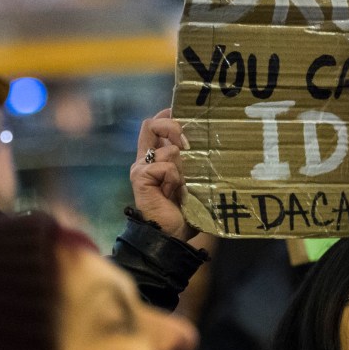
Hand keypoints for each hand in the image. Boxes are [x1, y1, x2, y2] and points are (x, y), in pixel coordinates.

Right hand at [131, 109, 194, 241]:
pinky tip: (174, 193)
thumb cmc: (183, 213)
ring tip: (183, 185)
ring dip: (182, 164)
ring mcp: (141, 168)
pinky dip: (175, 178)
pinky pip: (164, 166)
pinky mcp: (141, 177)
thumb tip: (207, 146)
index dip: (167, 115)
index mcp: (155, 159)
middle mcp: (145, 160)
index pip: (154, 127)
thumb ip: (192, 165)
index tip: (183, 113)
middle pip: (151, 124)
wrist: (170, 236)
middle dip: (171, 125)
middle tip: (188, 142)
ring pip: (166, 149)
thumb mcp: (192, 182)